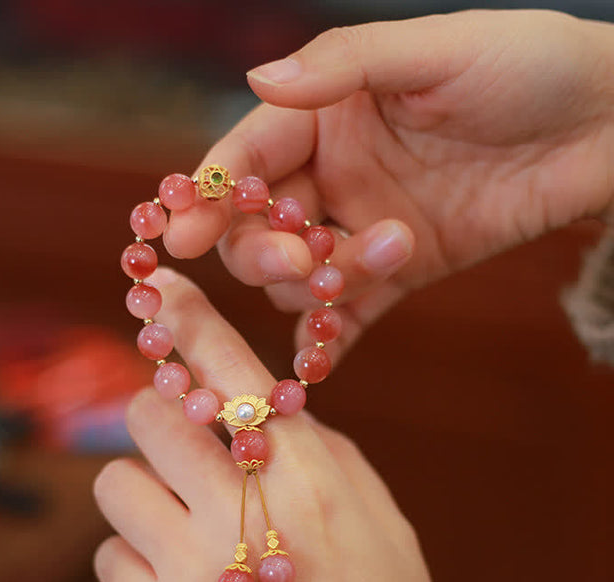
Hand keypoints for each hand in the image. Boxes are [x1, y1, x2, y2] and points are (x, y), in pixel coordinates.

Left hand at [93, 267, 451, 581]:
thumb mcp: (383, 526)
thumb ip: (328, 457)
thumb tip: (273, 409)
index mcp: (311, 477)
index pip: (234, 371)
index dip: (191, 319)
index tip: (159, 284)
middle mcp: (247, 509)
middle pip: (152, 413)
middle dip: (158, 414)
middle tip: (179, 438)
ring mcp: (195, 568)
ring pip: (115, 480)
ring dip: (142, 489)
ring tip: (181, 522)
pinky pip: (108, 555)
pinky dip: (134, 556)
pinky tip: (179, 580)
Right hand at [163, 9, 613, 361]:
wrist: (605, 126)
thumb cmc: (525, 67)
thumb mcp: (432, 51)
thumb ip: (341, 67)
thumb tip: (258, 78)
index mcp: (326, 116)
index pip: (244, 161)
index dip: (208, 199)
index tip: (179, 237)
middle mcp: (333, 176)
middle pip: (257, 232)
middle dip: (265, 251)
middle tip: (299, 254)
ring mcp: (362, 228)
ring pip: (300, 279)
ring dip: (322, 282)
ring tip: (391, 248)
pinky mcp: (400, 271)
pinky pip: (349, 315)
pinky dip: (328, 342)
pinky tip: (318, 360)